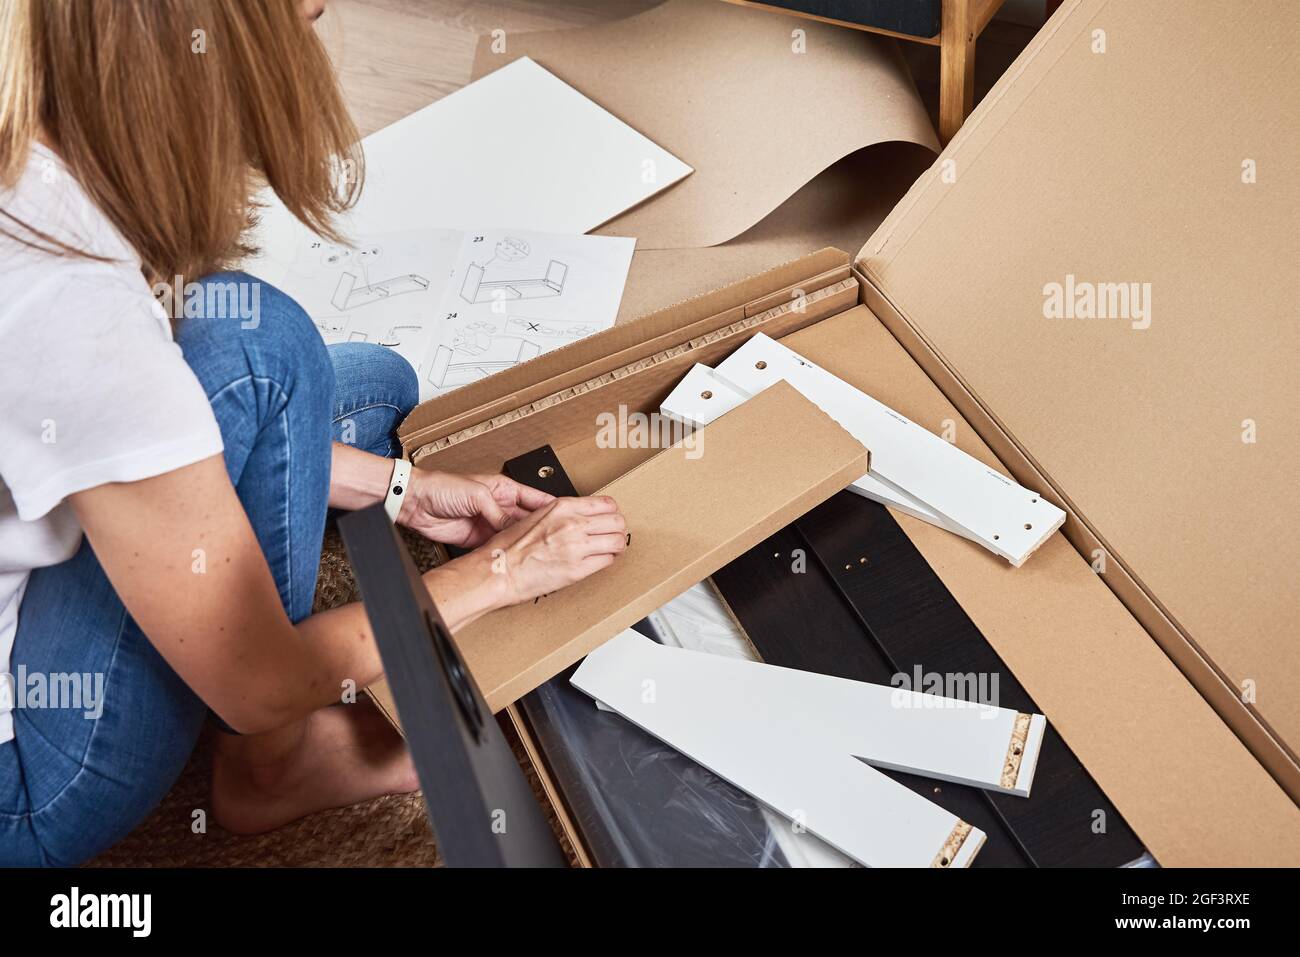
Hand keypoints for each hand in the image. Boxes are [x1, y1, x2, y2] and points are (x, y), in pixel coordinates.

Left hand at [398, 471, 554, 547]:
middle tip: (559, 541)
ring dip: (527, 544)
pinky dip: (508, 553)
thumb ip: (498, 512)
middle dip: (544, 530)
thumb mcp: (478, 494)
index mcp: (504, 489)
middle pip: (530, 521)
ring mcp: (490, 524)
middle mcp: (500, 507)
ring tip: (543, 553)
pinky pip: (499, 547)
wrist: (416, 502)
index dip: (553, 509)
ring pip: (516, 536)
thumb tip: (513, 528)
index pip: (536, 499)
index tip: (569, 517)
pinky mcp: (479, 539)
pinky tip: (519, 559)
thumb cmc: (442, 486)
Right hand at [481, 495, 627, 605]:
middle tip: (614, 535)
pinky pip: (607, 561)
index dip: (612, 512)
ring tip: (612, 549)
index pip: (606, 503)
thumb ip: (560, 513)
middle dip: (618, 529)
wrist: (497, 570)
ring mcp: (576, 547)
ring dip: (617, 546)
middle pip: (617, 521)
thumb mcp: (535, 516)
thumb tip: (579, 516)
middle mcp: (572, 524)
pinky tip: (599, 561)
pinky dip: (607, 561)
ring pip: (617, 541)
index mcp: (561, 507)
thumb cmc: (508, 548)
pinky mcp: (577, 570)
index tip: (609, 518)